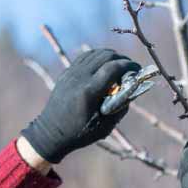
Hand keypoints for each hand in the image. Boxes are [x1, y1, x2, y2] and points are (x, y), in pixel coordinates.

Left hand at [21, 49, 140, 163]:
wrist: (51, 132)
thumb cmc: (80, 133)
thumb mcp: (105, 126)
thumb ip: (121, 107)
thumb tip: (133, 89)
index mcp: (89, 92)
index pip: (112, 67)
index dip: (128, 65)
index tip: (137, 69)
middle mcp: (79, 78)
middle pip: (105, 56)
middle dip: (121, 59)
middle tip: (130, 67)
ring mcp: (71, 74)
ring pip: (95, 53)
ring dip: (110, 56)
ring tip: (118, 65)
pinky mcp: (66, 73)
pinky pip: (85, 58)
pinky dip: (97, 57)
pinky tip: (104, 65)